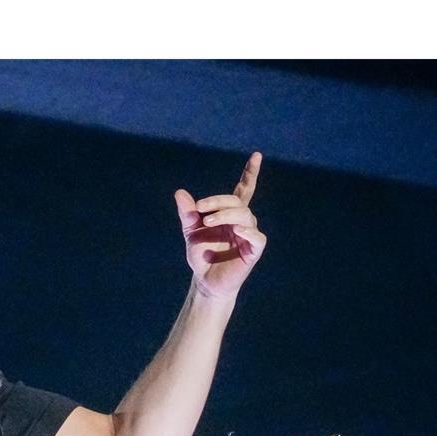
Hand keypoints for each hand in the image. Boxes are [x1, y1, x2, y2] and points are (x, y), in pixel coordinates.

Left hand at [174, 152, 266, 299]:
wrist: (204, 280)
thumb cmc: (201, 255)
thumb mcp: (191, 231)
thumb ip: (187, 213)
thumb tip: (179, 193)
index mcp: (230, 214)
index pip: (244, 189)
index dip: (251, 173)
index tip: (256, 155)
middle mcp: (243, 221)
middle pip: (237, 201)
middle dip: (218, 202)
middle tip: (199, 210)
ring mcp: (250, 235)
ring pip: (245, 215)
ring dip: (225, 215)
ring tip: (207, 223)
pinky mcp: (254, 250)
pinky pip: (256, 236)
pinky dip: (247, 231)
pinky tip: (236, 230)